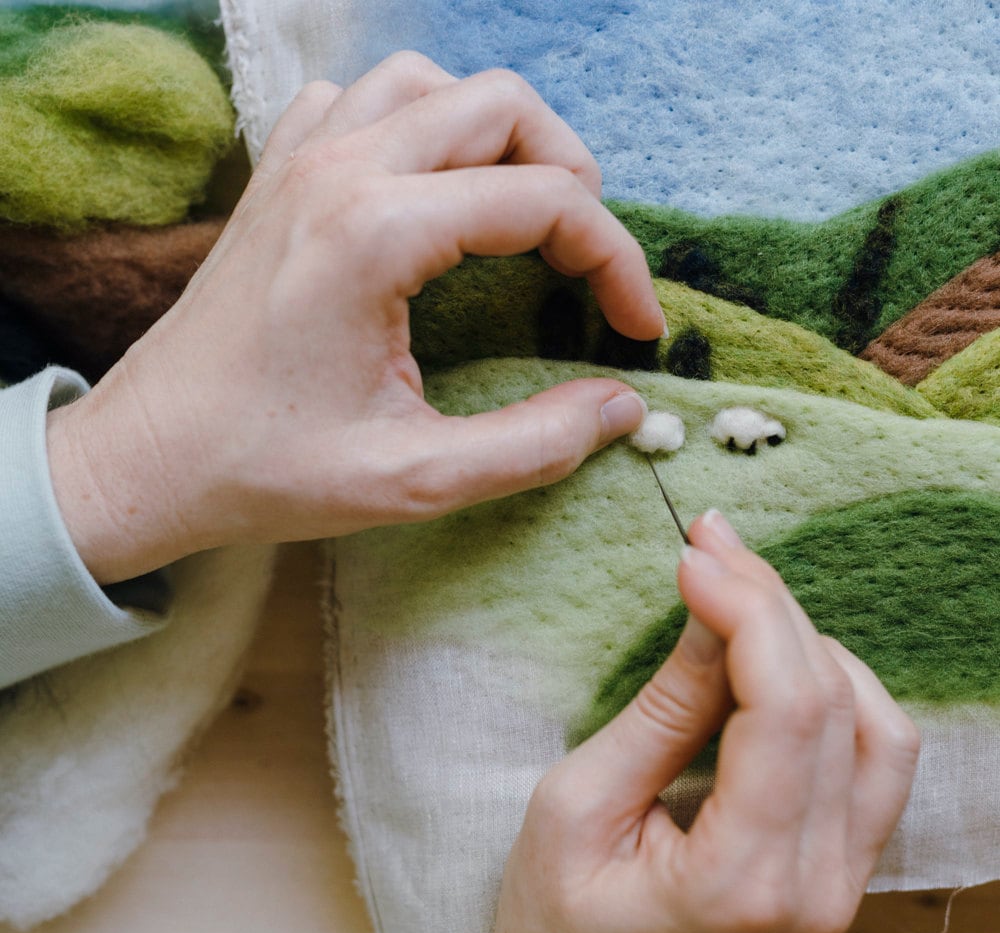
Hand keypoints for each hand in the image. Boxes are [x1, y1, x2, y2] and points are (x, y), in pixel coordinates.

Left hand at [45, 52, 660, 583]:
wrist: (149, 458)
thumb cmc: (266, 472)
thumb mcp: (413, 479)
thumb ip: (534, 445)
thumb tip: (623, 406)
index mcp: (376, 235)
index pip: (544, 200)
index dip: (616, 261)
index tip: (637, 330)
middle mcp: (339, 171)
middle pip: (501, 107)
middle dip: (573, 177)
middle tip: (588, 265)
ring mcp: (298, 160)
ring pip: (432, 84)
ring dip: (498, 136)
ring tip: (525, 213)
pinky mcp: (275, 176)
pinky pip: (361, 101)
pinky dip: (417, 125)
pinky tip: (430, 192)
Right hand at [464, 508, 919, 932]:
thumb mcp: (574, 811)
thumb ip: (659, 712)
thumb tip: (711, 613)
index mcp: (741, 879)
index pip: (786, 709)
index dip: (748, 609)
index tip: (696, 552)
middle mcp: (818, 884)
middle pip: (836, 703)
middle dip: (774, 608)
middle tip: (712, 549)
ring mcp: (842, 885)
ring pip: (878, 725)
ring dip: (813, 647)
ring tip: (740, 599)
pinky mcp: (842, 874)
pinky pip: (876, 761)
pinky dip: (836, 694)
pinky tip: (779, 662)